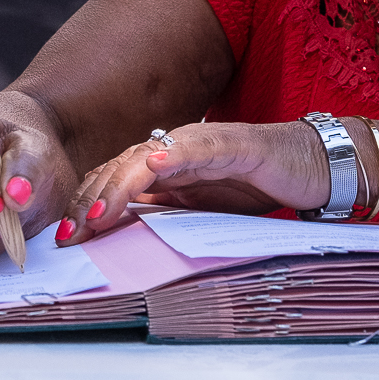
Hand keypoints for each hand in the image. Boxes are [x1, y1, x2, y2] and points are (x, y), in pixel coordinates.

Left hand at [59, 120, 331, 244]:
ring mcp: (202, 144)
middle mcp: (175, 151)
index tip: (66, 236)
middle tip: (69, 233)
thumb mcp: (202, 210)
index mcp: (165, 168)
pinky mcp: (234, 143)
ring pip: (147, 159)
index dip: (87, 205)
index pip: (114, 181)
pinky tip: (154, 167)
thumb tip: (124, 230)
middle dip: (91, 201)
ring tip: (99, 212)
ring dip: (120, 185)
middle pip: (119, 169)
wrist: (312, 168)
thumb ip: (165, 212)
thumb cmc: (257, 187)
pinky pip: (198, 147)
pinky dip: (174, 155)